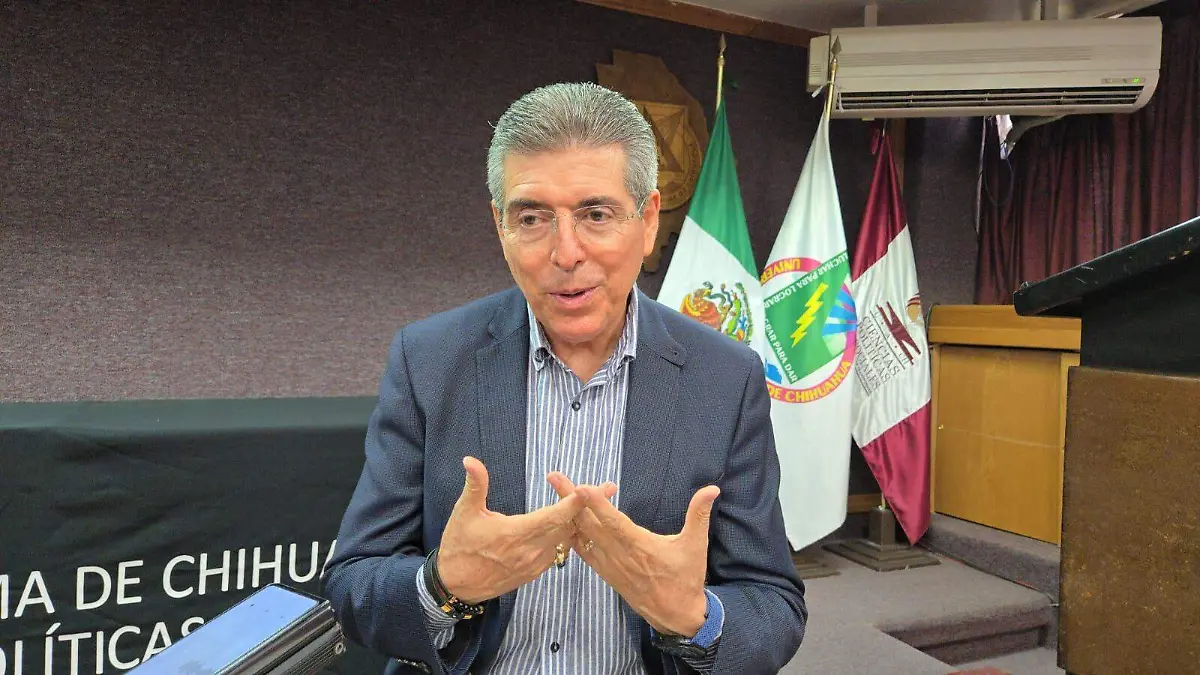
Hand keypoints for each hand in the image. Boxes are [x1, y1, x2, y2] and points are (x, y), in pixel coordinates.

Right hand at [436, 457, 587, 603]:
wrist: (455, 586)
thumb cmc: (459, 547)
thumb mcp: (464, 513)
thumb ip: (475, 485)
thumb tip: (470, 459)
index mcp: (516, 533)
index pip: (554, 516)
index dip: (574, 502)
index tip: (592, 488)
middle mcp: (531, 550)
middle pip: (569, 526)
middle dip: (589, 506)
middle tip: (610, 488)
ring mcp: (534, 564)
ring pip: (566, 540)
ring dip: (582, 521)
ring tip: (601, 503)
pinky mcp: (533, 572)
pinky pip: (558, 551)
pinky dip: (569, 536)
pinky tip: (577, 525)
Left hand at [552, 477, 718, 637]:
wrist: (677, 615)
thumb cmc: (686, 578)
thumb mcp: (696, 545)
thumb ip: (699, 514)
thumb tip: (712, 489)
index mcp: (640, 546)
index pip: (614, 522)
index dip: (596, 504)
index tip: (580, 488)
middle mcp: (620, 555)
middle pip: (590, 523)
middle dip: (570, 499)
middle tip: (554, 477)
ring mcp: (610, 565)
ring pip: (584, 535)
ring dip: (568, 513)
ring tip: (554, 492)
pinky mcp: (607, 573)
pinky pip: (585, 552)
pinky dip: (573, 535)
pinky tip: (563, 522)